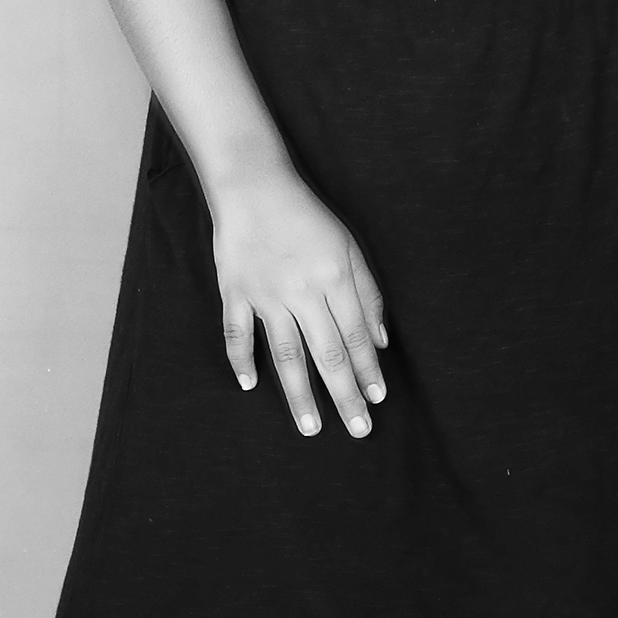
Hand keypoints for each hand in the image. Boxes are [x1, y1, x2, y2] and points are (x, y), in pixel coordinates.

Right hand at [207, 162, 387, 438]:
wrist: (253, 186)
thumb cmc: (307, 216)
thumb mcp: (349, 245)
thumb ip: (367, 293)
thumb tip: (382, 340)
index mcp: (334, 278)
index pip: (356, 335)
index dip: (368, 370)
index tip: (377, 400)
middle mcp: (302, 291)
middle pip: (327, 353)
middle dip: (345, 395)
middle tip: (359, 431)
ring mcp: (265, 294)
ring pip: (285, 354)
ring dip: (299, 394)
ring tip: (311, 427)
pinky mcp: (235, 291)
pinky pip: (237, 332)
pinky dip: (241, 359)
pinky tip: (250, 386)